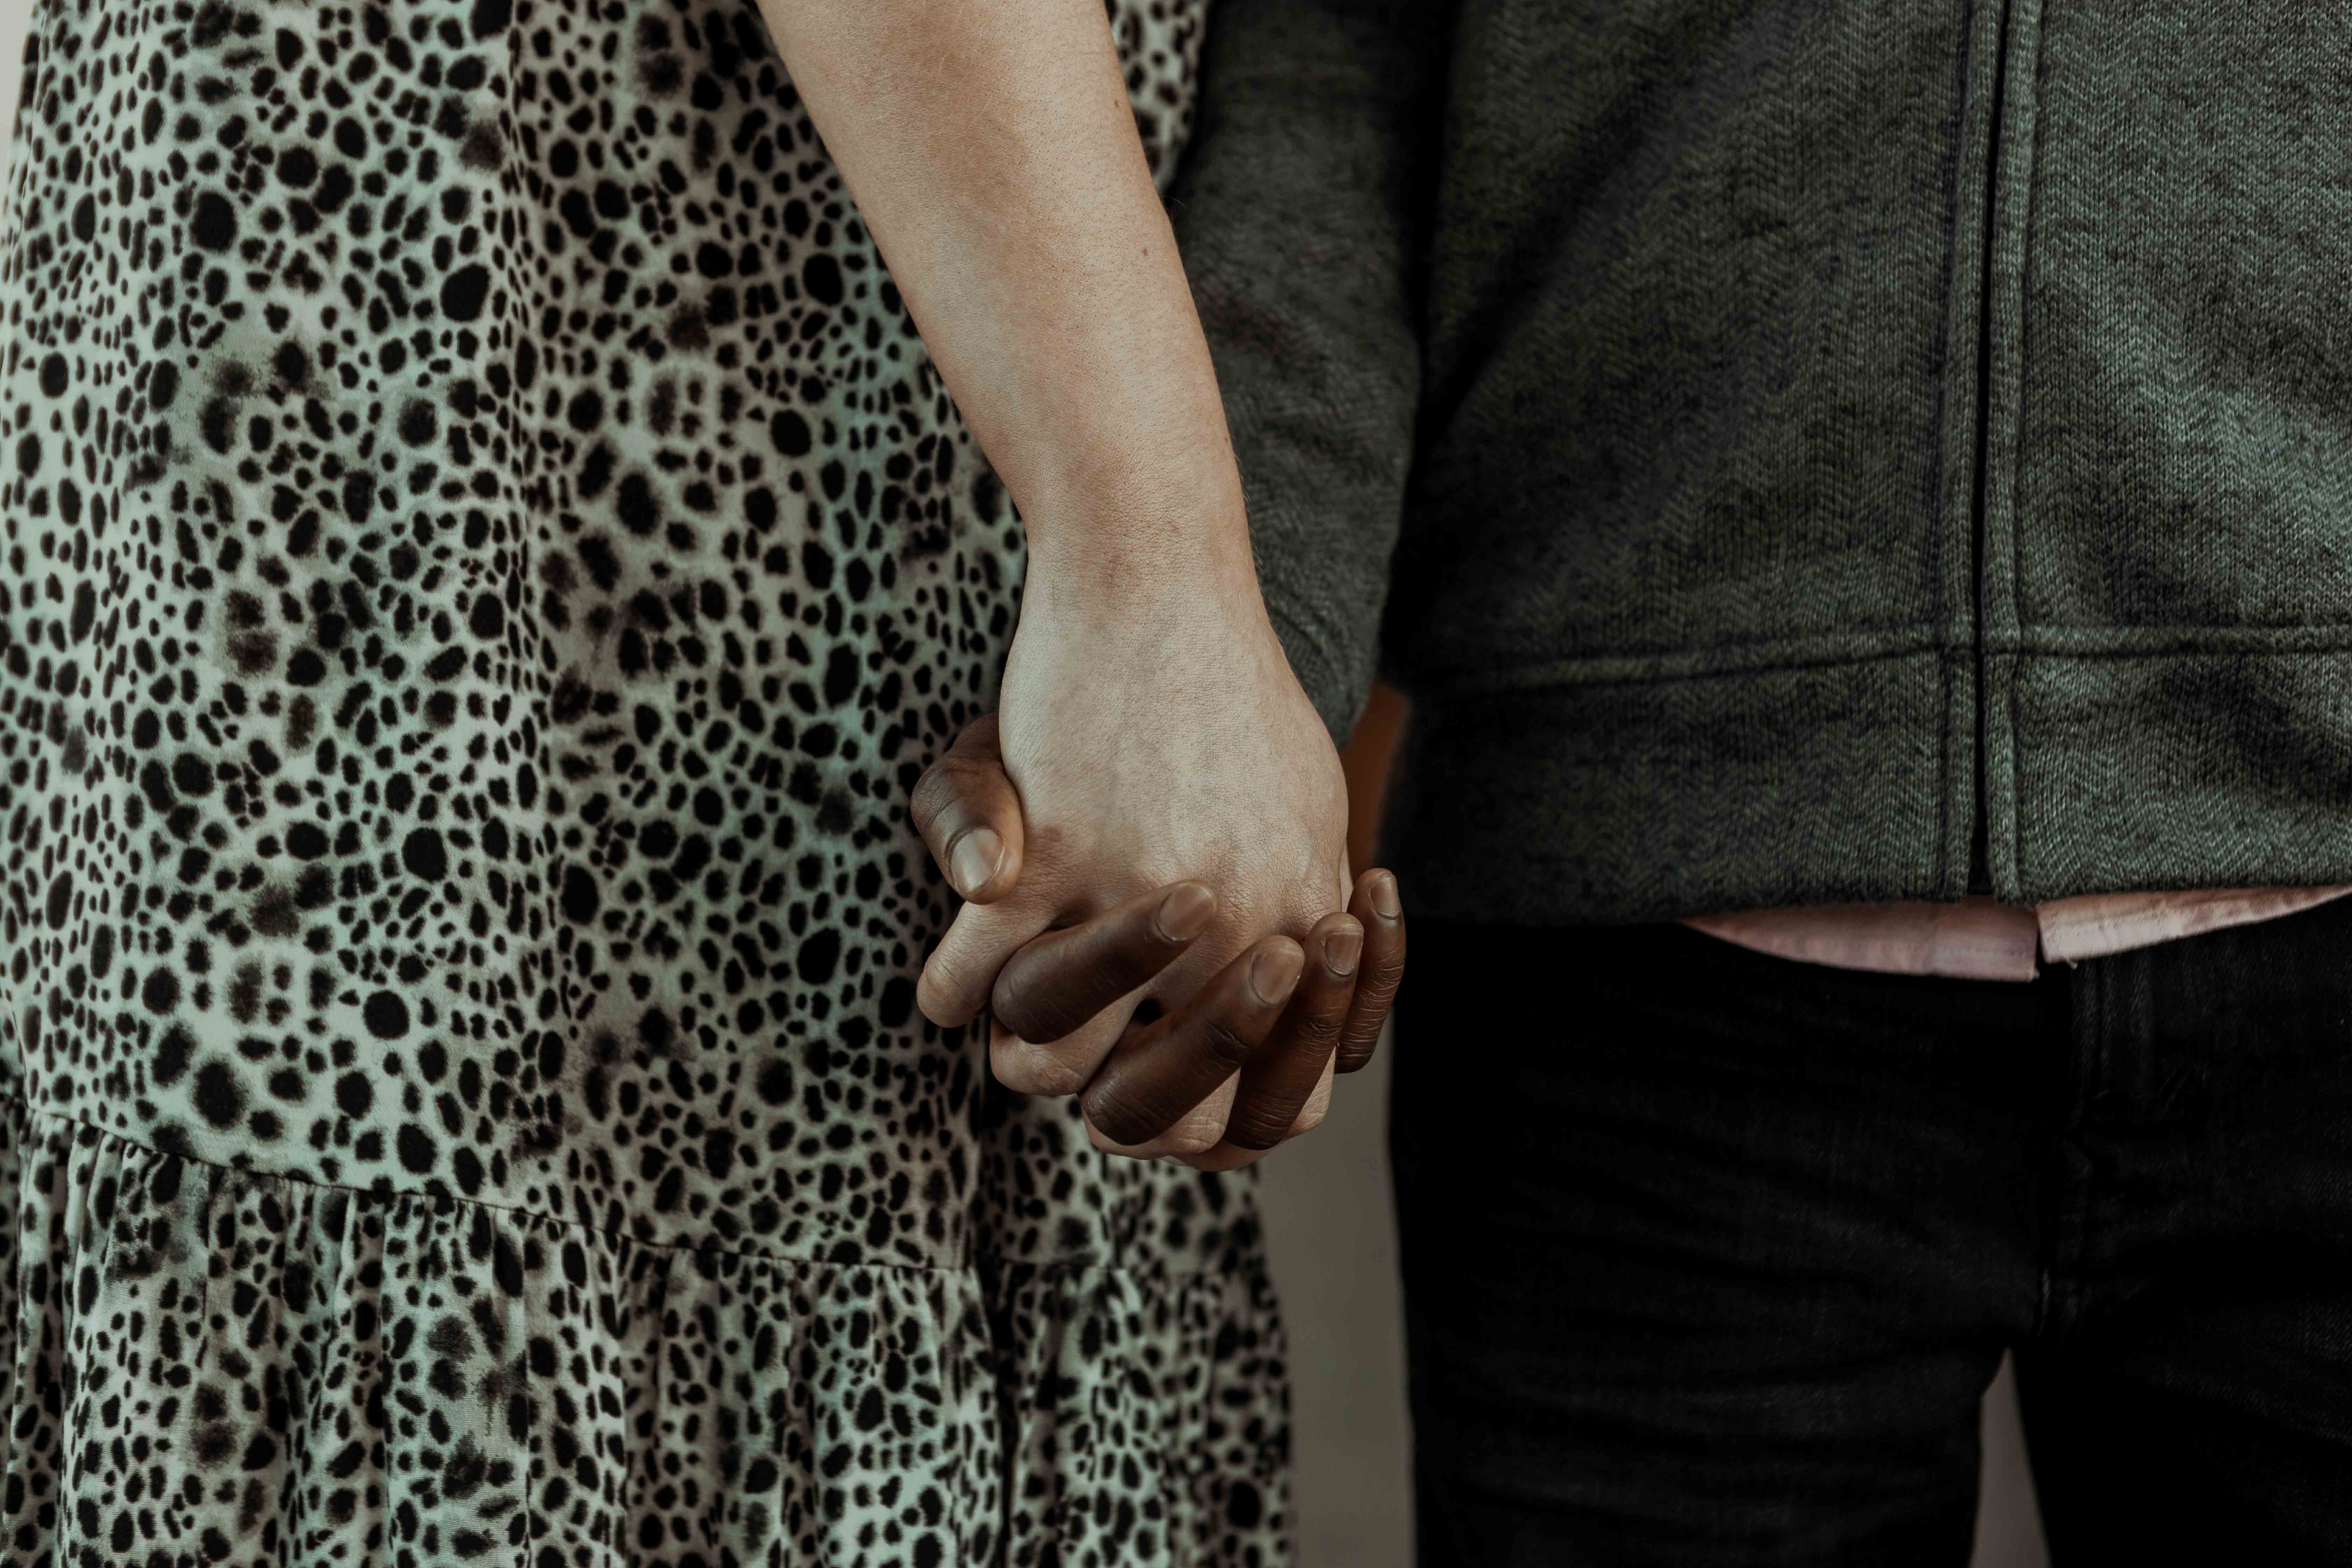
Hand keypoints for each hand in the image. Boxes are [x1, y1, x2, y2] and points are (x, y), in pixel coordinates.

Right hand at [913, 534, 1364, 1147]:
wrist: (1164, 585)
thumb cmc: (1216, 702)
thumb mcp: (1283, 807)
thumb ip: (1262, 910)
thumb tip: (1210, 1000)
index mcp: (1294, 929)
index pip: (1267, 1115)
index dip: (1216, 1114)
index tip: (1181, 1059)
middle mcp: (1228, 935)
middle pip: (1149, 1118)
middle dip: (1114, 1100)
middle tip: (1105, 1047)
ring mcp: (1133, 902)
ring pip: (1043, 1062)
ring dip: (1026, 1042)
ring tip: (1020, 994)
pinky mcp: (1046, 856)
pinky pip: (963, 980)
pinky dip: (947, 981)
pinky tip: (968, 933)